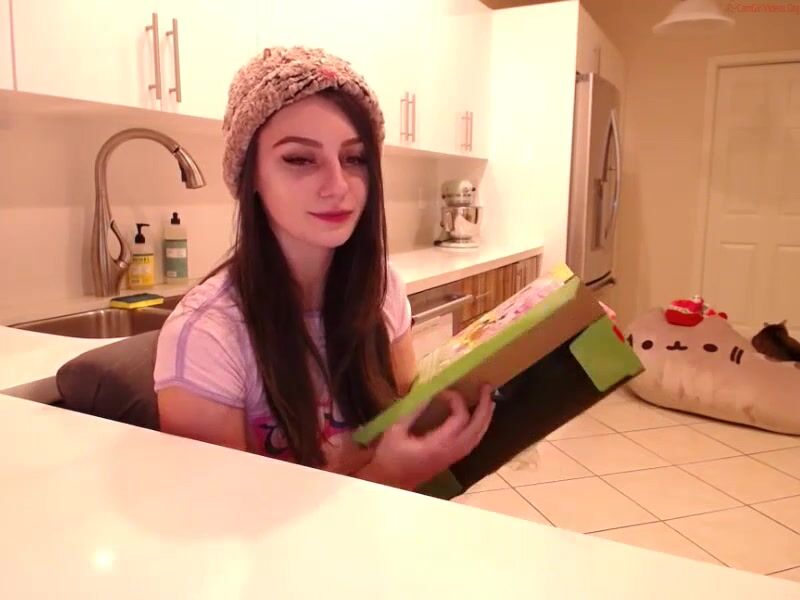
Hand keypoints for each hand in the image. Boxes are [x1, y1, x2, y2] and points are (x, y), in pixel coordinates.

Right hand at [358, 383, 494, 489]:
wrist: (388, 484)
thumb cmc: (389, 458)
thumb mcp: (395, 431)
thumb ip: (412, 412)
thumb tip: (427, 393)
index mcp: (438, 444)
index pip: (460, 418)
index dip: (456, 400)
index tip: (443, 391)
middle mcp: (451, 452)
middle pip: (477, 428)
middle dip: (484, 407)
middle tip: (487, 387)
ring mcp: (452, 457)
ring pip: (477, 437)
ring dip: (485, 418)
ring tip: (488, 401)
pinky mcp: (450, 460)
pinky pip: (471, 443)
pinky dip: (478, 429)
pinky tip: (477, 420)